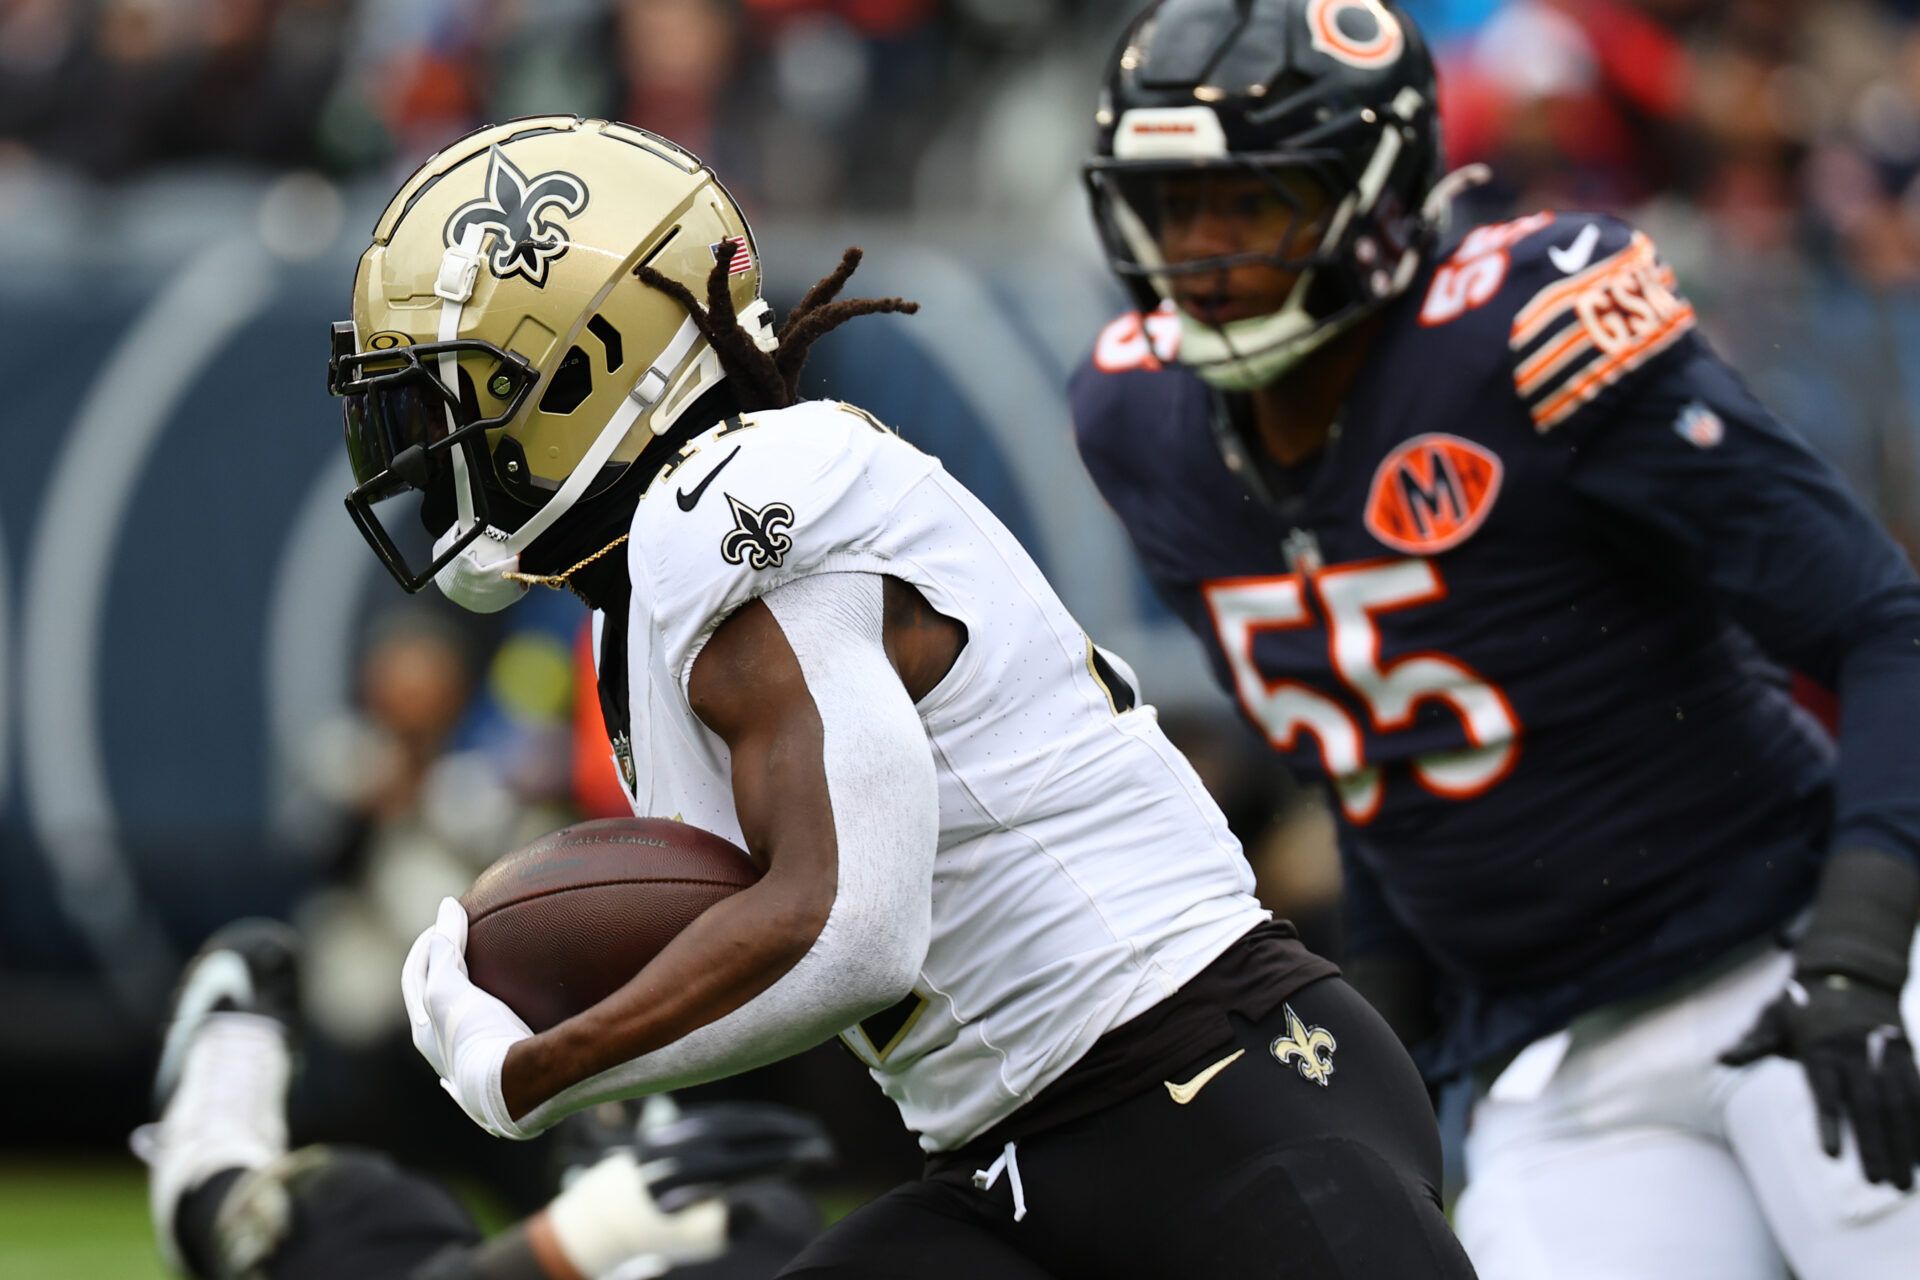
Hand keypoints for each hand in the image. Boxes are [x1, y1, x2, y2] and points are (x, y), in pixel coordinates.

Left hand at [400, 897, 536, 1138]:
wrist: (513, 1092)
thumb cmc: (476, 1040)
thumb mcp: (450, 991)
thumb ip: (446, 949)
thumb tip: (446, 906)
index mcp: (426, 1034)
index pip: (415, 981)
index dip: (424, 949)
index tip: (442, 923)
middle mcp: (446, 1056)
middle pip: (440, 1007)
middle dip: (447, 979)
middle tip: (466, 948)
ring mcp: (478, 1071)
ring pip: (474, 1030)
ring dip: (480, 1005)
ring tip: (501, 981)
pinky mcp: (509, 1081)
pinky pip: (509, 1044)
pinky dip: (513, 1027)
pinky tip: (534, 1023)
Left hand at [1722, 973, 1919, 1189]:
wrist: (1848, 972)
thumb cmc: (1801, 1006)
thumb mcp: (1773, 1018)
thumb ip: (1754, 1043)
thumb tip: (1720, 1058)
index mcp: (1819, 1047)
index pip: (1824, 1089)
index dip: (1828, 1121)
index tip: (1831, 1155)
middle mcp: (1856, 1053)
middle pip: (1868, 1104)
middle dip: (1876, 1145)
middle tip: (1878, 1184)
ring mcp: (1885, 1055)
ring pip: (1900, 1104)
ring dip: (1905, 1143)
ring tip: (1903, 1183)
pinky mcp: (1906, 1057)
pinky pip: (1919, 1093)